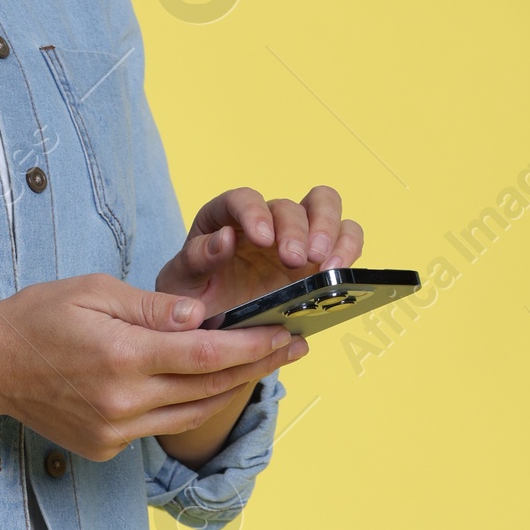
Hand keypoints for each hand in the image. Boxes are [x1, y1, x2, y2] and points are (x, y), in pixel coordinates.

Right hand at [0, 273, 299, 465]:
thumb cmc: (38, 318)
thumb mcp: (94, 292)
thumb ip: (152, 308)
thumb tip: (202, 314)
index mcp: (122, 358)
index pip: (208, 355)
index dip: (256, 347)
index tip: (289, 335)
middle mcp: (123, 402)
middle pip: (209, 387)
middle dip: (256, 366)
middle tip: (293, 346)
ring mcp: (115, 431)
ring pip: (192, 413)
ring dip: (230, 390)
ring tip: (261, 364)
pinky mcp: (107, 447)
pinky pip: (163, 425)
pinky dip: (190, 404)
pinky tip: (208, 384)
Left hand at [156, 183, 364, 316]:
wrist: (212, 330)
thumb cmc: (193, 299)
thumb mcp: (181, 283)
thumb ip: (197, 259)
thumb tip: (224, 238)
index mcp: (225, 218)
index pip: (242, 200)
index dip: (254, 213)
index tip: (262, 238)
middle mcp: (264, 222)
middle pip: (290, 205)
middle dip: (295, 229)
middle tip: (294, 259)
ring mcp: (295, 238)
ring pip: (324, 208)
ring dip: (329, 231)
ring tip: (324, 265)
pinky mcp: (318, 259)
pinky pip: (345, 238)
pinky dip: (348, 248)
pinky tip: (337, 273)